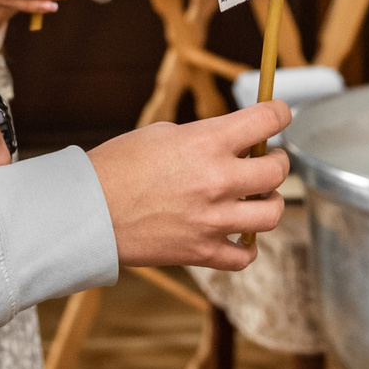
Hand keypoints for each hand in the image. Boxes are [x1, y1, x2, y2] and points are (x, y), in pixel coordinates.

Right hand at [86, 102, 290, 270]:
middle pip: (277, 171)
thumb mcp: (161, 133)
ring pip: (272, 214)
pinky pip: (245, 255)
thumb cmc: (117, 166)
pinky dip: (246, 246)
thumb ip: (202, 138)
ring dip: (269, 203)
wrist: (88, 211)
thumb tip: (230, 144)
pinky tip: (238, 234)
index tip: (280, 115)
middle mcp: (217, 180)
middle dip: (277, 161)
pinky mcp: (202, 252)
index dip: (280, 113)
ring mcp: (213, 220)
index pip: (267, 121)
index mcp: (206, 142)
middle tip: (268, 160)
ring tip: (257, 198)